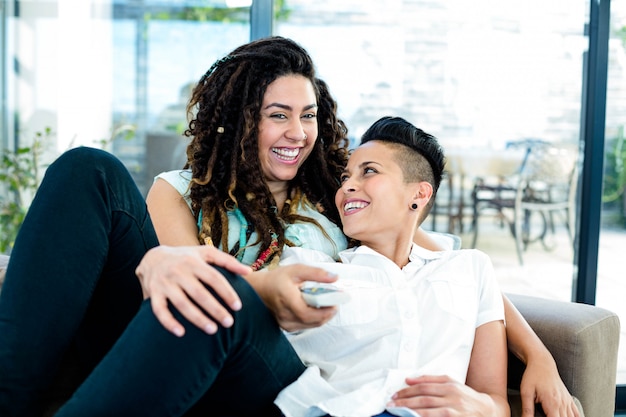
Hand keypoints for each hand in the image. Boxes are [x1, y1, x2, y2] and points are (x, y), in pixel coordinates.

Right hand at [136, 245, 251, 336]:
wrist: (152, 258)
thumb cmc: (186, 258)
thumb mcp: (206, 253)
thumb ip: (227, 261)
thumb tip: (249, 272)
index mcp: (194, 262)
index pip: (214, 278)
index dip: (226, 292)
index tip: (238, 307)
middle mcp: (178, 271)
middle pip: (199, 293)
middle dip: (215, 309)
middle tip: (229, 323)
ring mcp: (165, 283)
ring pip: (181, 303)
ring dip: (197, 318)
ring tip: (212, 330)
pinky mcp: (153, 293)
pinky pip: (159, 310)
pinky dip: (169, 322)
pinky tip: (181, 333)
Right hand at [246, 264, 338, 331]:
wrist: (259, 289)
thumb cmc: (277, 279)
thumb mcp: (296, 270)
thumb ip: (316, 274)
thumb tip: (335, 278)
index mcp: (287, 300)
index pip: (308, 313)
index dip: (324, 312)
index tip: (336, 304)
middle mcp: (284, 315)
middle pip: (312, 322)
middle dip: (327, 314)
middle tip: (335, 303)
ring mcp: (284, 323)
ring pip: (310, 326)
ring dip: (322, 318)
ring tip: (328, 306)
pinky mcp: (285, 327)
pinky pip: (305, 326)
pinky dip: (314, 320)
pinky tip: (317, 311)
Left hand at [389, 375, 499, 415]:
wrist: (488, 411)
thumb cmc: (466, 396)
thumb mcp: (451, 382)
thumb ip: (430, 379)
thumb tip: (408, 379)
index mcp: (450, 386)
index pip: (423, 387)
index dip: (407, 391)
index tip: (395, 394)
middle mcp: (453, 398)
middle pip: (424, 399)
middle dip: (404, 402)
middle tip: (391, 404)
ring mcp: (454, 412)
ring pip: (428, 412)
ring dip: (410, 412)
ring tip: (397, 411)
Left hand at [519, 354, 580, 416]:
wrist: (542, 362)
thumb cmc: (533, 375)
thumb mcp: (526, 392)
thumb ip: (527, 409)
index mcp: (552, 403)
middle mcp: (562, 403)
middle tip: (546, 416)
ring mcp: (567, 401)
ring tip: (555, 416)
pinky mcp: (569, 398)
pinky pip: (577, 413)